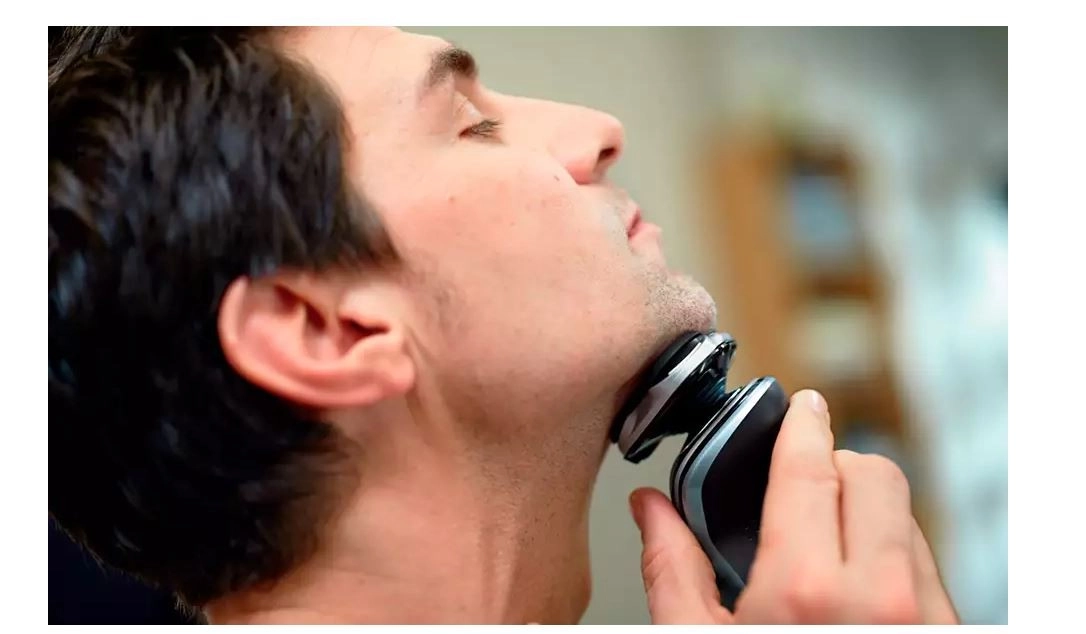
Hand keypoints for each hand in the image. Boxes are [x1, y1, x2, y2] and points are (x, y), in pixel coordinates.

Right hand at [629, 389, 958, 623]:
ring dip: (868, 509)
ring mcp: (923, 617)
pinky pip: (929, 564)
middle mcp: (878, 596)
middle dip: (837, 464)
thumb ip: (669, 568)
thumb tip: (648, 509)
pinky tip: (857, 585)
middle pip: (874, 474)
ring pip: (907, 516)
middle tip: (804, 482)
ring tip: (827, 542)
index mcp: (804, 589)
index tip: (798, 406)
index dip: (802, 423)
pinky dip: (895, 553)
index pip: (812, 466)